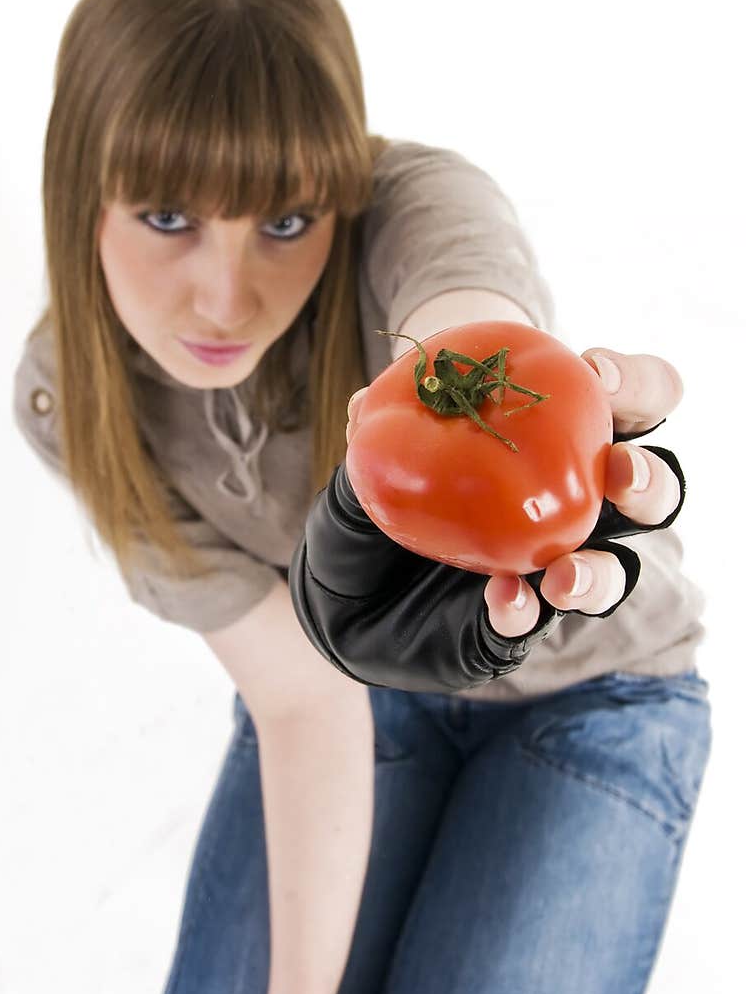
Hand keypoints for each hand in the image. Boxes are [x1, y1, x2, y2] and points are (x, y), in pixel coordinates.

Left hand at [347, 347, 684, 638]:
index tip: (596, 371)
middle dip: (648, 478)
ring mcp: (552, 565)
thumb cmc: (382, 499)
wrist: (344, 591)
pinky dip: (522, 611)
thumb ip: (382, 437)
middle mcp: (572, 503)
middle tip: (619, 475)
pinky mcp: (519, 620)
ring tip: (565, 576)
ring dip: (599, 572)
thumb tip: (362, 405)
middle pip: (649, 486)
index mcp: (557, 438)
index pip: (629, 399)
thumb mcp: (373, 460)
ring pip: (613, 569)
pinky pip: (535, 621)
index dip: (631, 381)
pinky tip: (502, 602)